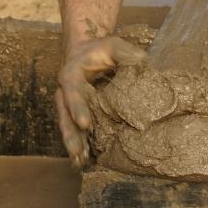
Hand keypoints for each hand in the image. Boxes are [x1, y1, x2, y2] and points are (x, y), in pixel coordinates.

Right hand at [56, 36, 145, 167]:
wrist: (86, 52)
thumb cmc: (100, 49)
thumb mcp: (112, 45)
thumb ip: (125, 52)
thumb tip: (143, 62)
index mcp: (71, 76)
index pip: (72, 93)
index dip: (77, 108)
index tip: (85, 124)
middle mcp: (65, 94)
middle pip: (65, 117)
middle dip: (71, 136)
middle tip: (77, 153)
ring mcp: (69, 106)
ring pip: (69, 128)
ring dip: (74, 145)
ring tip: (79, 163)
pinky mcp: (77, 114)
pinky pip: (76, 132)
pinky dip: (80, 145)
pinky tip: (85, 161)